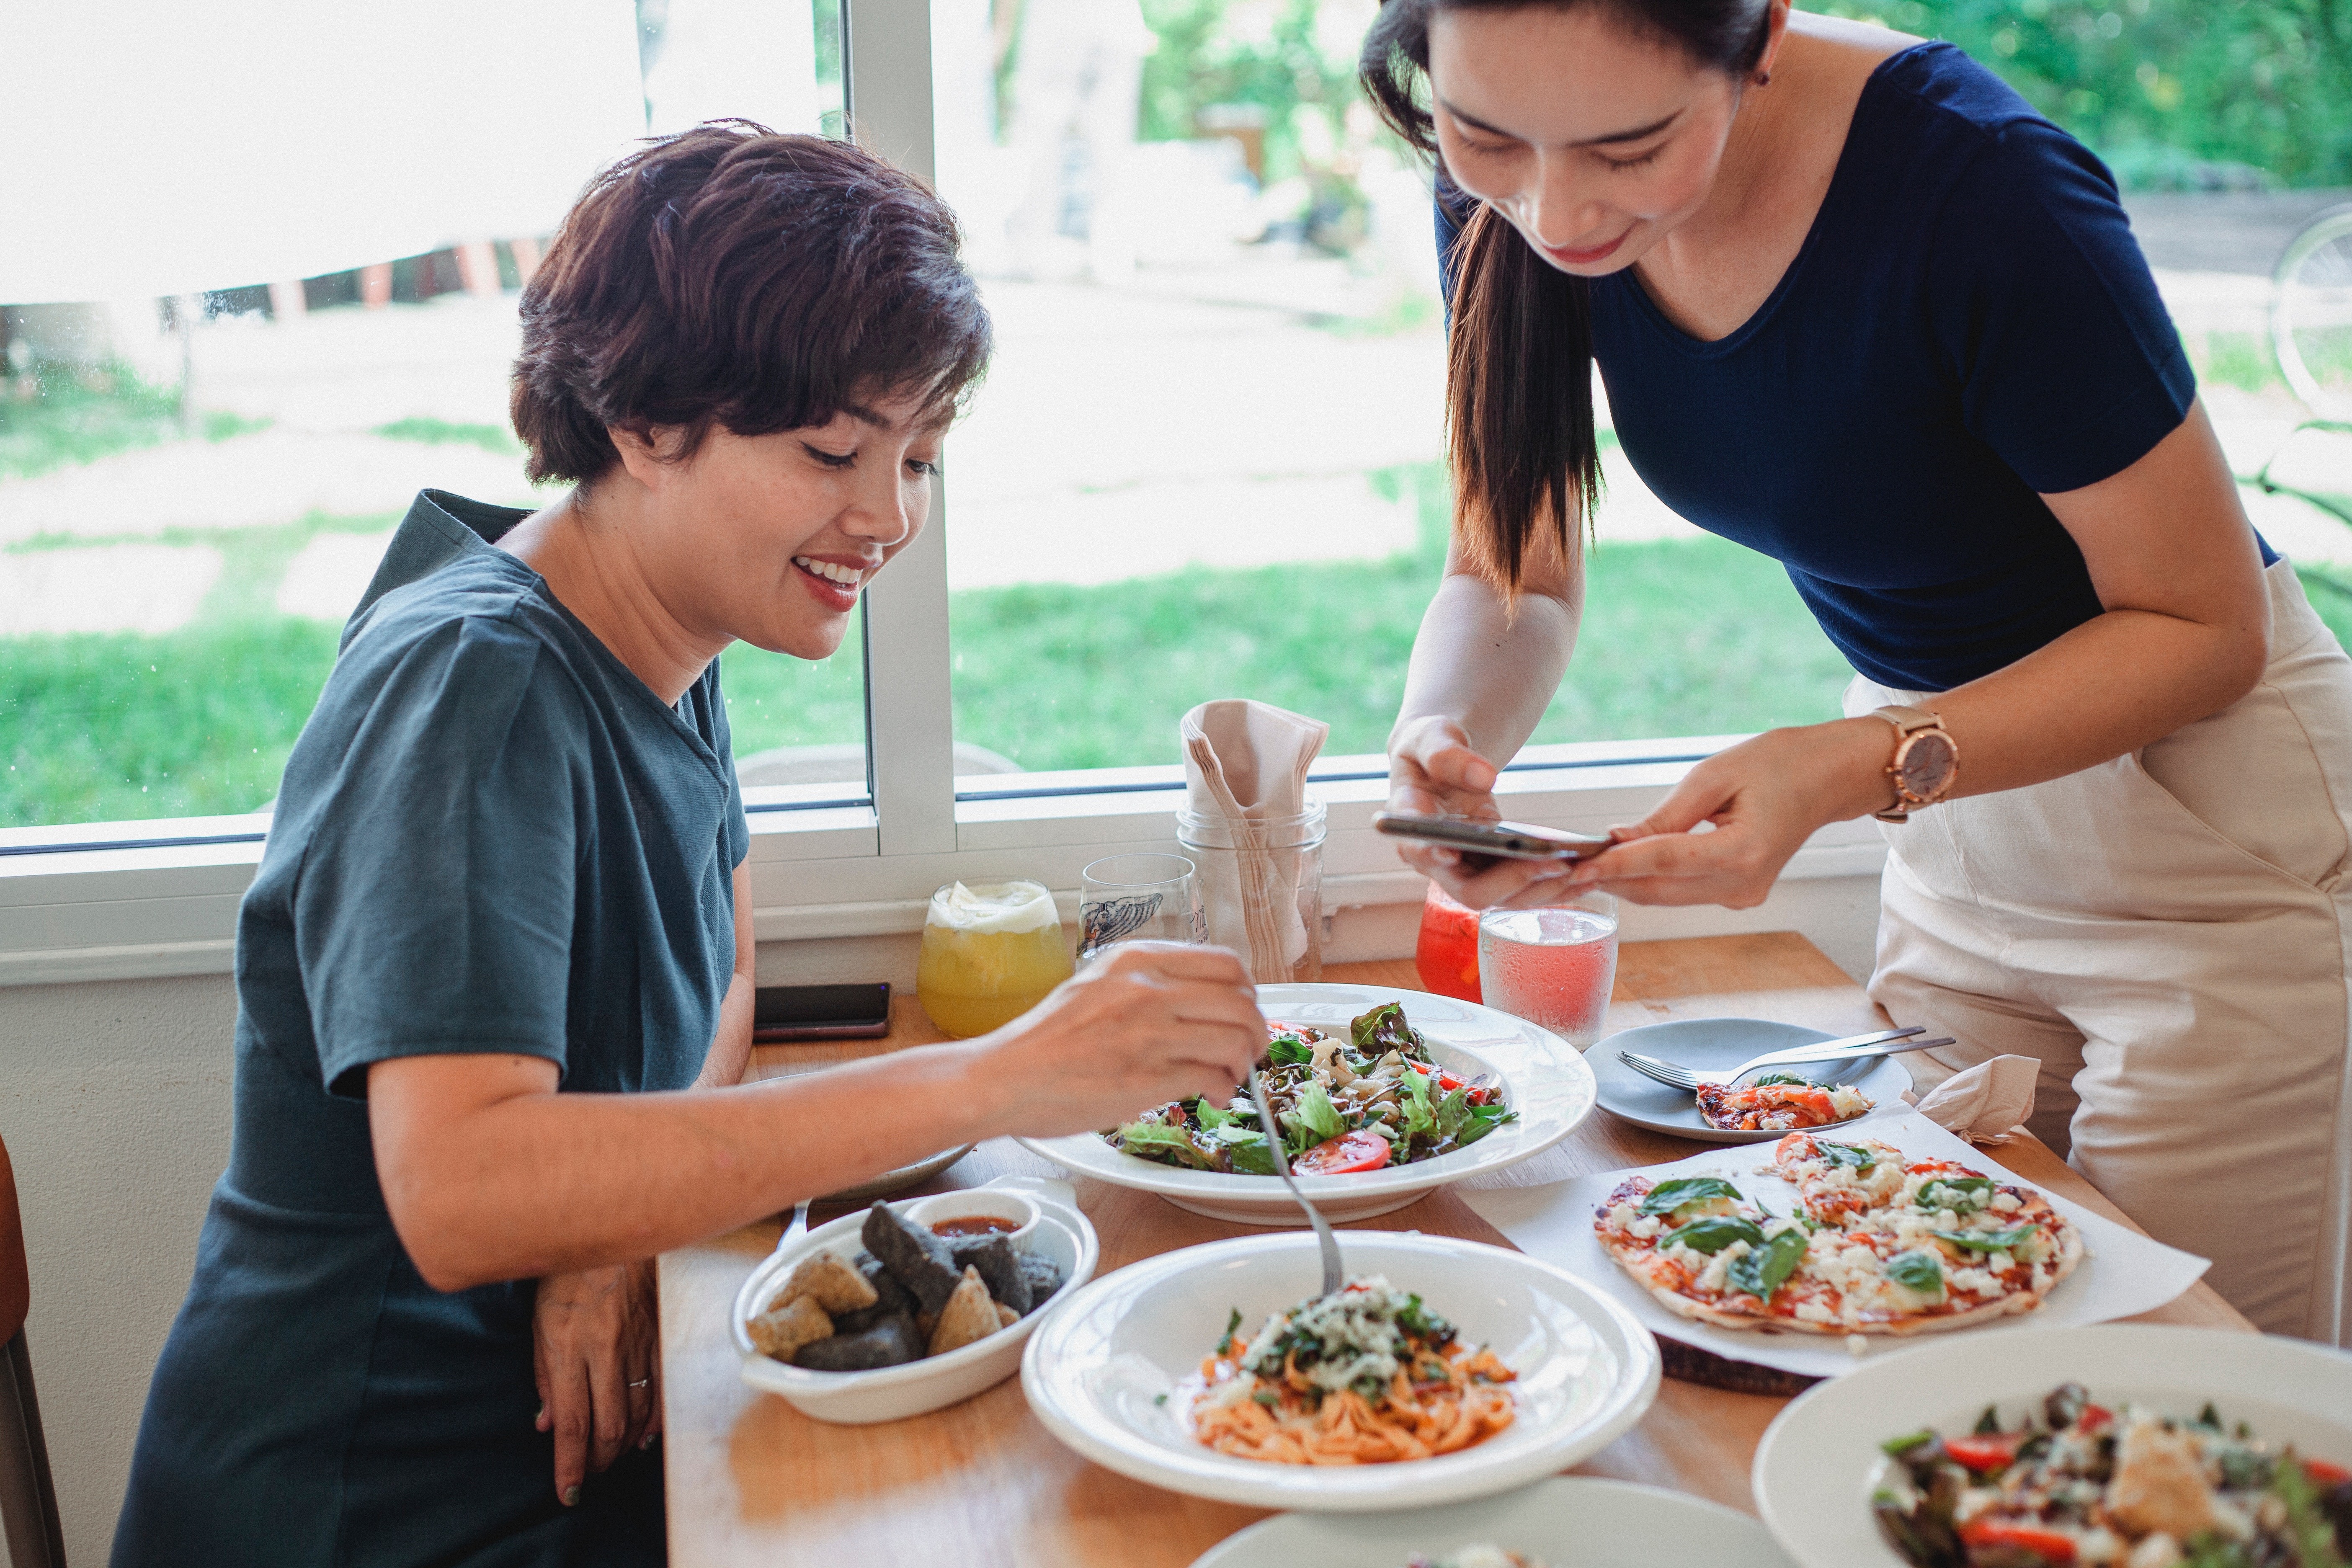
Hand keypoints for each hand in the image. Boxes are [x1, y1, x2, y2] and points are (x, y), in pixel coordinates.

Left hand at [534, 1260, 659, 1506]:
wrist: (614, 1236)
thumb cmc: (568, 1275)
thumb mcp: (540, 1322)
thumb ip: (543, 1375)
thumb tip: (545, 1423)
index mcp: (568, 1347)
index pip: (570, 1421)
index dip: (570, 1462)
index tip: (567, 1491)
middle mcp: (604, 1351)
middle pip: (607, 1424)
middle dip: (599, 1460)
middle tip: (590, 1475)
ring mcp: (636, 1344)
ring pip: (636, 1411)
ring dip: (624, 1444)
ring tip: (612, 1458)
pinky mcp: (657, 1337)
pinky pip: (658, 1388)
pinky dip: (652, 1419)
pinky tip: (643, 1434)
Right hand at [977, 942, 1265, 1134]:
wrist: (1004, 1078)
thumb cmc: (1045, 1041)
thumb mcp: (1096, 986)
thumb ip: (1145, 985)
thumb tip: (1196, 1001)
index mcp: (1136, 960)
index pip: (1226, 963)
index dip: (1246, 993)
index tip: (1242, 1012)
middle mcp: (1149, 988)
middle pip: (1241, 1001)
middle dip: (1256, 1030)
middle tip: (1249, 1050)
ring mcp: (1151, 1031)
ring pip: (1237, 1039)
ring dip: (1244, 1063)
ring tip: (1229, 1077)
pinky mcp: (1150, 1076)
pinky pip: (1215, 1076)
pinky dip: (1224, 1088)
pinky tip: (1212, 1095)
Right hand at [1387, 715, 1582, 909]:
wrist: (1442, 762)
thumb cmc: (1430, 748)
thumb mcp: (1429, 736)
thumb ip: (1447, 753)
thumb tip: (1482, 777)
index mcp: (1410, 825)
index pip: (1417, 849)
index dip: (1433, 854)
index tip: (1452, 852)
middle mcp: (1437, 860)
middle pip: (1471, 891)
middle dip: (1514, 882)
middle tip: (1556, 863)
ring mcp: (1467, 871)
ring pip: (1503, 899)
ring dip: (1544, 889)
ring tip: (1583, 870)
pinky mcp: (1493, 872)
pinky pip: (1522, 890)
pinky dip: (1553, 885)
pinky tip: (1586, 873)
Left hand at [1563, 720, 1892, 907]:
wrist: (1827, 777)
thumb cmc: (1778, 764)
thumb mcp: (1713, 776)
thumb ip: (1666, 816)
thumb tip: (1618, 840)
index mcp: (1744, 851)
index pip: (1664, 863)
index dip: (1615, 866)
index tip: (1575, 867)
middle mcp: (1744, 884)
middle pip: (1659, 890)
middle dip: (1610, 879)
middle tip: (1563, 867)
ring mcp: (1743, 895)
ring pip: (1667, 896)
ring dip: (1625, 882)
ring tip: (1583, 864)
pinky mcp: (1738, 895)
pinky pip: (1682, 892)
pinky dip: (1650, 880)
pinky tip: (1623, 864)